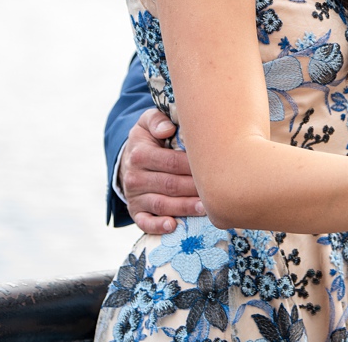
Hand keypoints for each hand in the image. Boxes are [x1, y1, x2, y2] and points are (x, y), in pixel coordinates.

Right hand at [120, 108, 203, 233]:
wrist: (130, 159)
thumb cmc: (150, 139)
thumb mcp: (148, 122)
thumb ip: (157, 120)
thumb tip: (168, 128)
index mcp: (140, 153)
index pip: (171, 161)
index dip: (193, 166)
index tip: (214, 167)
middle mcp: (135, 176)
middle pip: (170, 184)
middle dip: (194, 189)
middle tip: (217, 191)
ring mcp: (134, 196)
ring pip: (162, 204)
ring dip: (184, 208)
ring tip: (206, 208)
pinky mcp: (135, 211)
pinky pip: (144, 222)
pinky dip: (157, 226)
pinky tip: (173, 226)